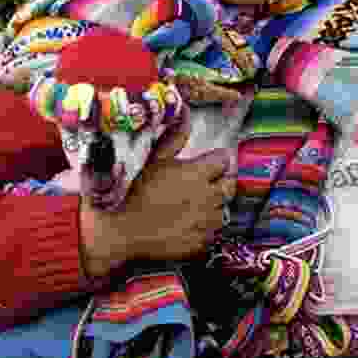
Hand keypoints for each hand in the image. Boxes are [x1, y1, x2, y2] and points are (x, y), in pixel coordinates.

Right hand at [80, 107, 236, 275]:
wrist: (128, 231)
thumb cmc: (139, 194)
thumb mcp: (155, 161)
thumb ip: (174, 139)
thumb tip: (186, 116)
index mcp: (199, 173)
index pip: (225, 160)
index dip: (215, 161)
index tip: (207, 165)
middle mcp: (209, 195)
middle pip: (229, 185)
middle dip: (219, 182)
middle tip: (199, 186)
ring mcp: (208, 220)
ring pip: (221, 208)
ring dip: (211, 205)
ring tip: (189, 206)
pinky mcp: (204, 240)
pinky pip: (212, 230)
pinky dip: (203, 227)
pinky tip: (185, 223)